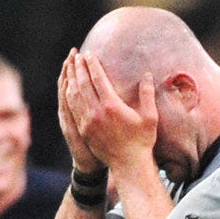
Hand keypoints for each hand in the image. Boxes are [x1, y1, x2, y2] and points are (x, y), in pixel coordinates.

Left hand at [62, 50, 157, 169]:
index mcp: (112, 106)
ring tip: (71, 67)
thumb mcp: (150, 117)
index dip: (92, 65)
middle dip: (79, 68)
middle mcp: (96, 113)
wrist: (128, 164)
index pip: (98, 79)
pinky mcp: (83, 130)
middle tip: (77, 56)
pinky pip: (72, 108)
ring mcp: (87, 122)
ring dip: (71, 79)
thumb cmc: (142, 141)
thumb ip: (147, 94)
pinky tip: (69, 87)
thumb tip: (146, 75)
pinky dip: (69, 94)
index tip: (89, 54)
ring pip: (74, 95)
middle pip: (83, 84)